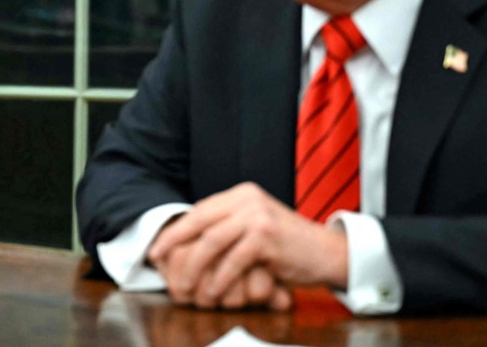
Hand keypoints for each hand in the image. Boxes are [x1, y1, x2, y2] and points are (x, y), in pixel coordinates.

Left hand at [148, 182, 347, 302]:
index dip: (176, 229)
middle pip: (200, 221)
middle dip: (174, 242)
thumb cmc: (288, 246)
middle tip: (158, 260)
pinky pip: (233, 260)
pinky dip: (220, 278)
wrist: (328, 252)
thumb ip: (229, 226)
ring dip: (195, 266)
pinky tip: (214, 292)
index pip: (200, 210)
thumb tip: (188, 240)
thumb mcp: (256, 226)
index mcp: (242, 194)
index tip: (158, 246)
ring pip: (212, 241)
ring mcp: (258, 216)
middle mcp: (247, 199)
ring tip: (186, 286)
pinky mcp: (267, 237)